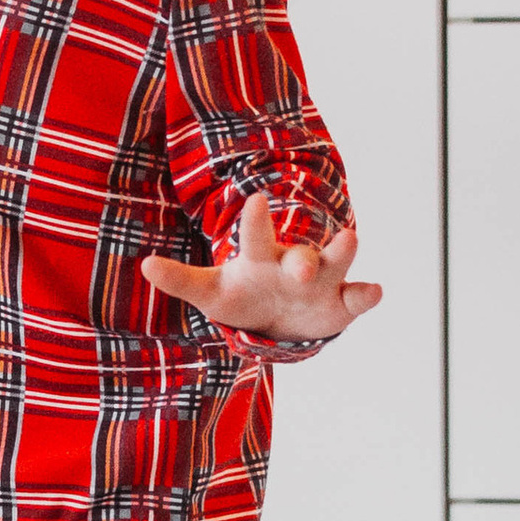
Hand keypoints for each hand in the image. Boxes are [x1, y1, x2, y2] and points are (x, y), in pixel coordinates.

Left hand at [143, 195, 381, 342]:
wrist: (278, 320)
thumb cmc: (243, 296)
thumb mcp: (211, 292)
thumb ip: (181, 280)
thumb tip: (145, 266)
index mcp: (261, 257)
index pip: (256, 236)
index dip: (255, 221)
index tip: (255, 199)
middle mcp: (294, 263)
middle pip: (302, 253)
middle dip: (304, 257)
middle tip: (302, 266)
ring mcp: (323, 280)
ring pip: (337, 261)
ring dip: (343, 252)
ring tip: (351, 237)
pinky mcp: (342, 303)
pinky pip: (358, 297)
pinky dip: (367, 294)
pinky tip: (374, 290)